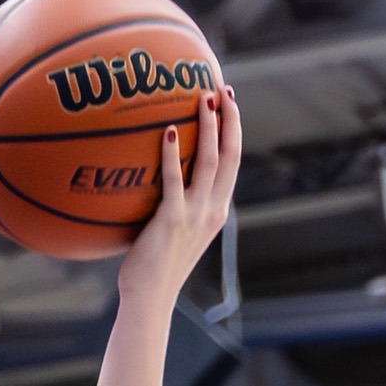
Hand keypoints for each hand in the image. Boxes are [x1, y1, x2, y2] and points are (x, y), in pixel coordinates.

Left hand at [116, 84, 242, 305]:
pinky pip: (174, 180)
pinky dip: (174, 154)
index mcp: (217, 211)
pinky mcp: (172, 219)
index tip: (230, 104)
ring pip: (211, 162)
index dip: (234, 131)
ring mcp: (195, 214)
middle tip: (225, 89)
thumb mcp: (175, 232)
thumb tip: (160, 179)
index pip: (234, 164)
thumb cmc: (154, 266)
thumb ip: (176, 206)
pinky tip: (170, 131)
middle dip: (231, 120)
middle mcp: (213, 210)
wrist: (150, 297)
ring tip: (203, 98)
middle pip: (232, 155)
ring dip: (210, 127)